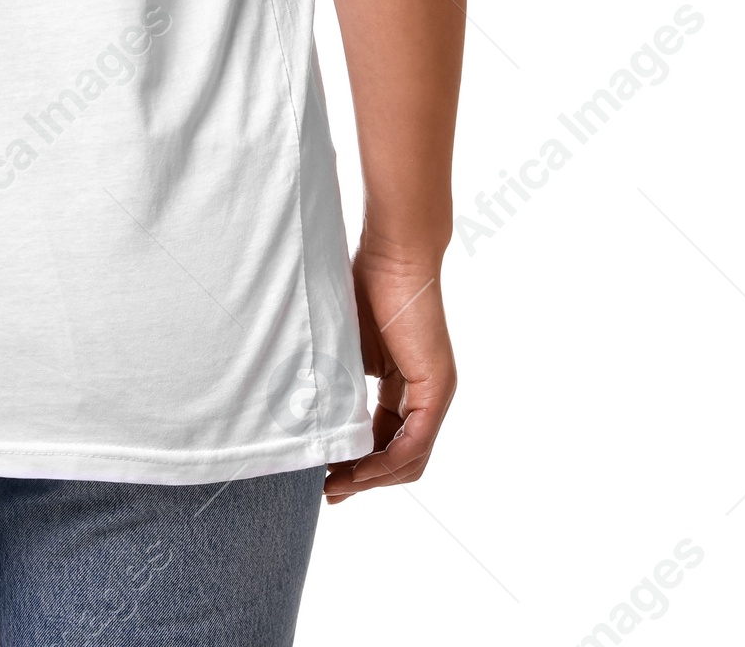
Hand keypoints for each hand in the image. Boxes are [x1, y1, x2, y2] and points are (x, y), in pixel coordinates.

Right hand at [323, 244, 455, 504]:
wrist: (394, 253)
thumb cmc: (364, 285)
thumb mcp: (343, 346)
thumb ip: (337, 381)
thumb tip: (307, 415)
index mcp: (404, 383)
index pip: (384, 438)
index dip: (356, 462)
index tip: (322, 474)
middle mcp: (425, 394)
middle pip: (398, 457)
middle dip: (362, 480)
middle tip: (327, 492)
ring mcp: (435, 393)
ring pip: (409, 458)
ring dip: (372, 479)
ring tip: (336, 486)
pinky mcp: (437, 388)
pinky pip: (415, 443)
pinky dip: (387, 463)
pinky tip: (358, 471)